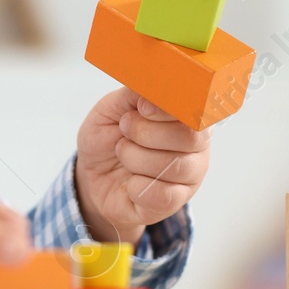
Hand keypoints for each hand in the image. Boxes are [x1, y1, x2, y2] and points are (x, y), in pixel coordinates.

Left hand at [74, 88, 209, 244]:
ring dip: (136, 158)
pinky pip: (163, 196)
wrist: (92, 174)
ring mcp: (188, 177)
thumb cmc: (108, 137)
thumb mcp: (113, 107)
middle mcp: (196, 147)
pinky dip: (136, 186)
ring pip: (175, 167)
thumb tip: (155, 86)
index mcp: (186, 118)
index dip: (167, 109)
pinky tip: (129, 182)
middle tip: (124, 130)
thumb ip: (136, 93)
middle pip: (190, 138)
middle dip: (146, 133)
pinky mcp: (174, 203)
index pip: (195, 110)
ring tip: (123, 154)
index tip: (140, 108)